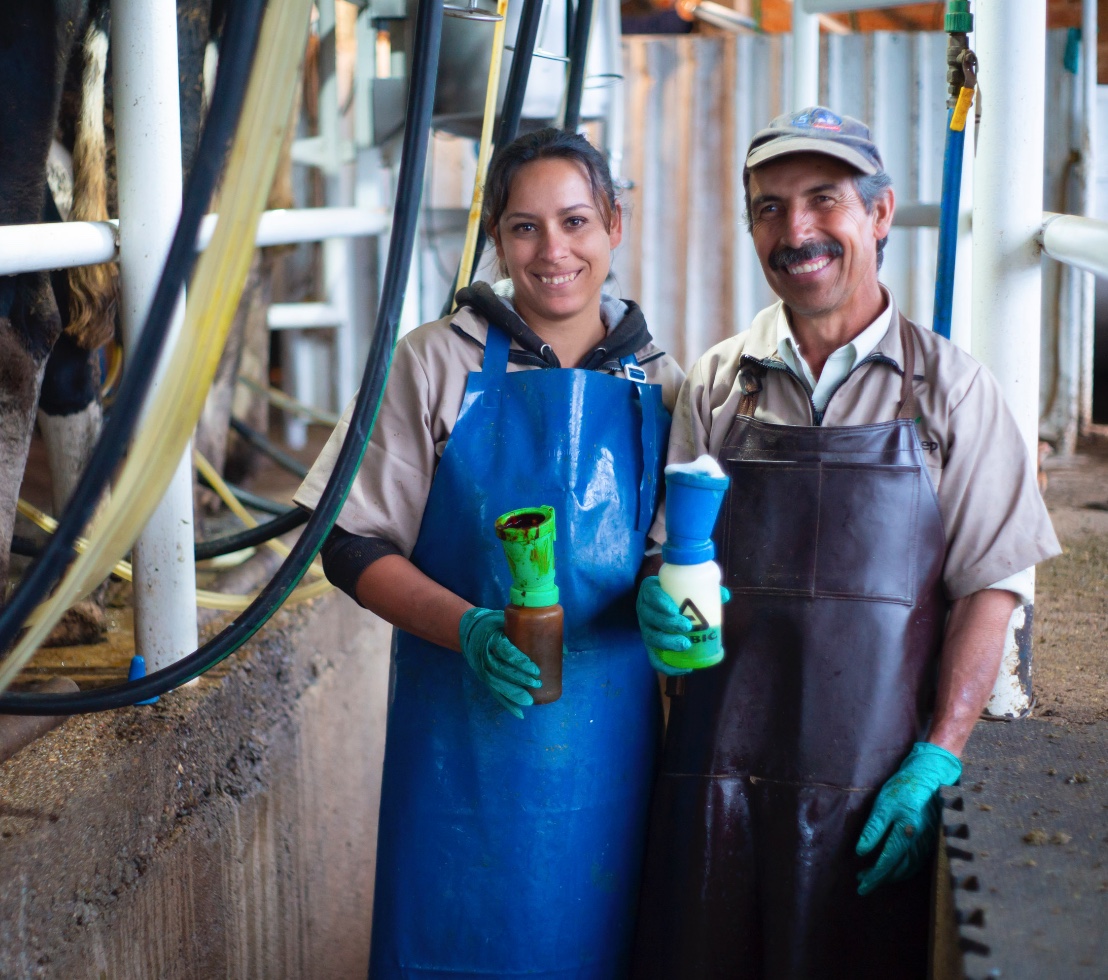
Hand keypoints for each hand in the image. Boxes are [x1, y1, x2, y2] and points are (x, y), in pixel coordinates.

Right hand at [458, 608, 541, 718]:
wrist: (471, 631)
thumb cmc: (497, 626)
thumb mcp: (510, 623)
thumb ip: (533, 633)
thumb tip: (563, 650)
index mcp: (492, 638)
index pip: (505, 651)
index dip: (519, 661)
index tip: (534, 669)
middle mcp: (485, 655)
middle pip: (502, 670)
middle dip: (520, 679)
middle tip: (537, 683)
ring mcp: (483, 669)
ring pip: (498, 684)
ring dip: (514, 694)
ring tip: (530, 701)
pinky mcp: (485, 678)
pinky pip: (495, 693)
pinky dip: (507, 704)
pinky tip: (519, 713)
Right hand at [636, 578, 731, 675]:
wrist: (656, 606)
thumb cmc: (673, 594)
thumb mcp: (682, 587)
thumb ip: (703, 590)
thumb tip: (725, 596)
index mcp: (651, 592)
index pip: (651, 594)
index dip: (660, 602)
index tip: (674, 609)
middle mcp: (645, 610)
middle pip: (650, 617)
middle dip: (668, 623)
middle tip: (686, 626)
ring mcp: (646, 629)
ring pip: (651, 637)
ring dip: (668, 642)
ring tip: (685, 644)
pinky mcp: (649, 646)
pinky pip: (654, 659)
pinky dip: (667, 666)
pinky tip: (684, 669)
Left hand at [856, 742, 961, 895]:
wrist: (930, 776)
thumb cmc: (904, 787)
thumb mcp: (884, 804)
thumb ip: (874, 829)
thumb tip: (861, 851)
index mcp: (906, 833)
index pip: (887, 862)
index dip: (874, 876)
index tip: (861, 885)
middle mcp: (919, 843)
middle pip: (898, 869)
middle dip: (880, 878)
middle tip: (862, 882)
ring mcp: (927, 843)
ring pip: (908, 868)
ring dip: (891, 875)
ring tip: (874, 876)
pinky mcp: (930, 840)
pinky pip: (916, 862)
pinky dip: (904, 869)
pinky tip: (894, 867)